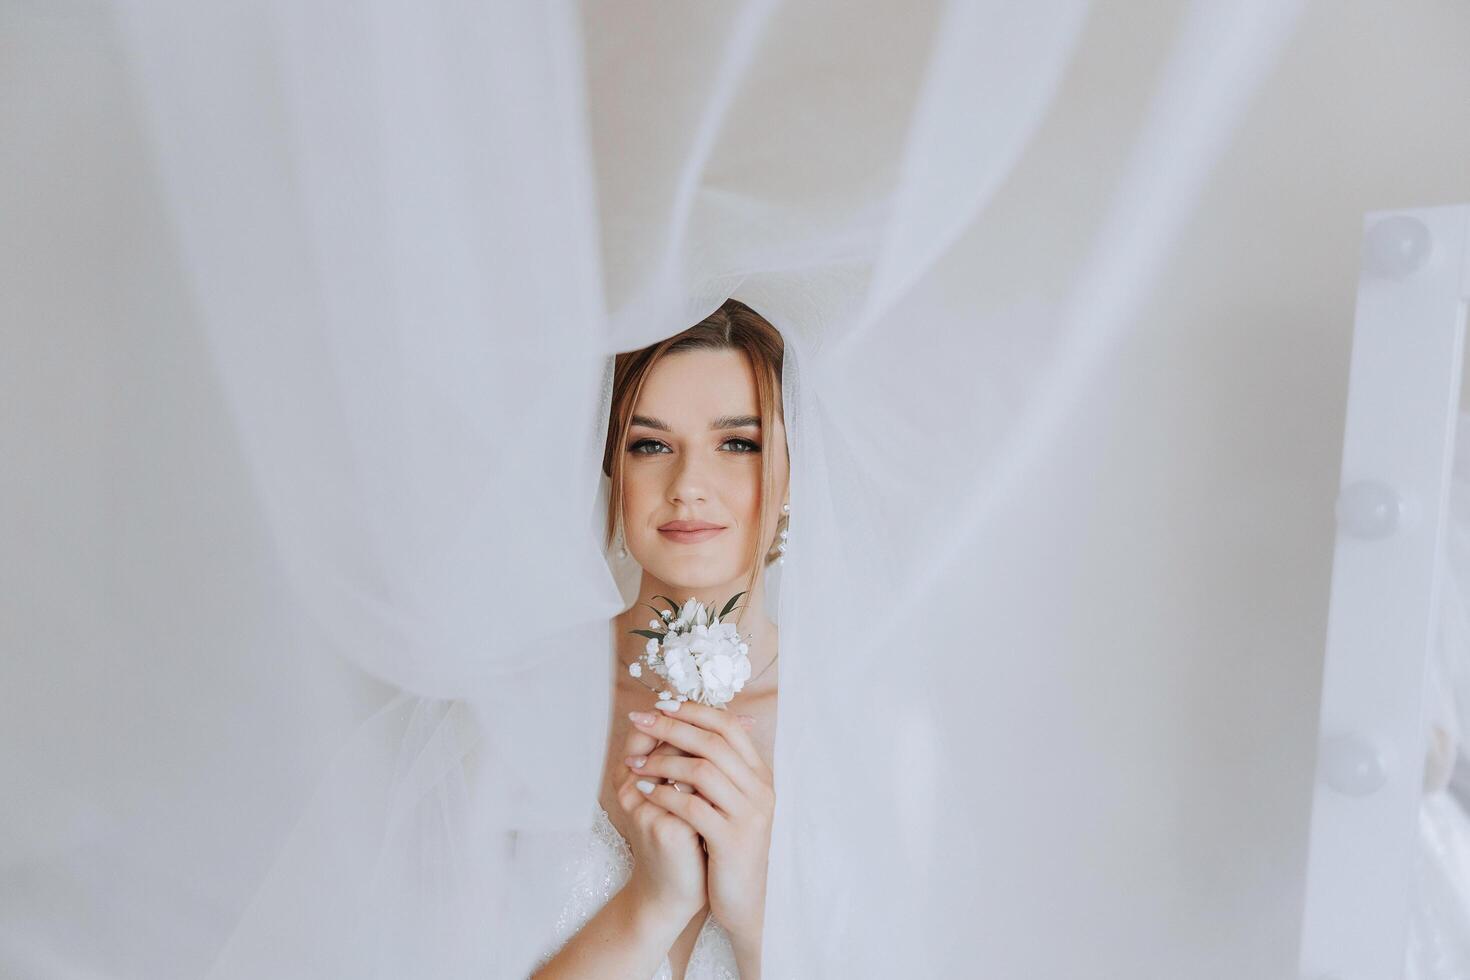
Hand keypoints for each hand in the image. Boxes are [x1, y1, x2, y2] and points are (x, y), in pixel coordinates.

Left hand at [625, 701, 774, 948]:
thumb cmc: (733, 847)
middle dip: (672, 727)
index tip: (662, 705)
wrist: (749, 899)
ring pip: (704, 770)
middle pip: (714, 742)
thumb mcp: (733, 803)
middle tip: (641, 719)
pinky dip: (665, 794)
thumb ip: (720, 770)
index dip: (695, 711)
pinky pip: (693, 807)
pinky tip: (644, 791)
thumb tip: (690, 730)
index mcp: (760, 775)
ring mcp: (749, 815)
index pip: (729, 727)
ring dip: (663, 761)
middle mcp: (760, 790)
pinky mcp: (731, 841)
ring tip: (634, 763)